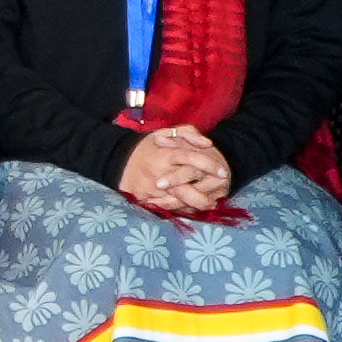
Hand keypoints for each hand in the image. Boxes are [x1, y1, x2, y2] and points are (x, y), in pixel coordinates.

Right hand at [120, 125, 235, 216]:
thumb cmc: (146, 147)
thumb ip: (187, 134)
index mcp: (164, 156)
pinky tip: (194, 206)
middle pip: (186, 186)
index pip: (189, 159)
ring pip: (180, 200)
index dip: (208, 165)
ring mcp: (153, 190)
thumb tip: (207, 143)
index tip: (222, 171)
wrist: (119, 162)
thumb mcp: (165, 133)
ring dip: (198, 202)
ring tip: (211, 201)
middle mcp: (160, 174)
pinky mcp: (148, 200)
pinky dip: (184, 208)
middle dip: (206, 191)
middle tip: (221, 190)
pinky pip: (169, 207)